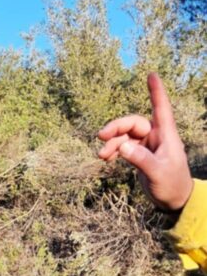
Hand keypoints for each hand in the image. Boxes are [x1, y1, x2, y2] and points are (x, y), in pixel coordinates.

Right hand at [97, 73, 192, 210]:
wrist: (174, 200)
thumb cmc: (172, 185)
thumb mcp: (158, 173)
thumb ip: (141, 159)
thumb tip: (122, 147)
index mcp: (166, 135)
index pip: (161, 108)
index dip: (156, 91)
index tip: (151, 75)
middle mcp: (156, 136)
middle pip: (133, 123)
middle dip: (116, 128)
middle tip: (100, 136)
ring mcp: (147, 145)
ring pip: (124, 135)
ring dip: (112, 143)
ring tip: (101, 156)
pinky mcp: (139, 154)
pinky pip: (122, 146)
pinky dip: (113, 150)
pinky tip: (106, 159)